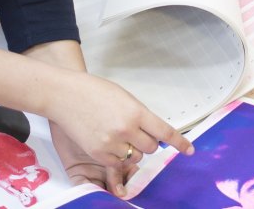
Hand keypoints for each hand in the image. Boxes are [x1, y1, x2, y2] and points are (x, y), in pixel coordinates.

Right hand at [46, 70, 192, 196]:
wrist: (64, 95)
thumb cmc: (93, 91)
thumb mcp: (124, 97)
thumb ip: (140, 115)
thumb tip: (154, 132)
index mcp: (136, 112)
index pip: (164, 132)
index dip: (180, 143)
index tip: (189, 150)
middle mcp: (126, 129)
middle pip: (151, 148)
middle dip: (148, 143)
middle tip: (136, 133)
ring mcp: (111, 143)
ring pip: (135, 157)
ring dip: (132, 150)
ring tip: (116, 135)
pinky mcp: (98, 153)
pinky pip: (117, 162)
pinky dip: (116, 155)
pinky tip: (106, 141)